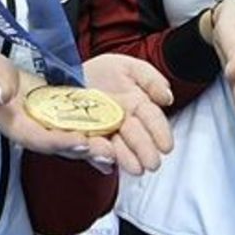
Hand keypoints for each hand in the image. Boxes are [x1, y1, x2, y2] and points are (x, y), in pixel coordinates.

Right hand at [0, 50, 107, 166]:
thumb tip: (2, 92)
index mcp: (15, 125)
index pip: (39, 138)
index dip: (60, 141)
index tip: (81, 141)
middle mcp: (35, 129)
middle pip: (62, 145)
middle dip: (85, 150)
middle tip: (111, 153)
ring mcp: (48, 123)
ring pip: (74, 139)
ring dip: (95, 146)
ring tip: (119, 152)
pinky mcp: (59, 113)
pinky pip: (79, 126)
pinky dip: (96, 133)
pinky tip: (117, 140)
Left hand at [82, 53, 175, 175]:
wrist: (66, 75)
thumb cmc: (100, 73)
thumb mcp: (128, 67)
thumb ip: (150, 79)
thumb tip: (167, 98)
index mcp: (136, 106)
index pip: (152, 119)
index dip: (160, 132)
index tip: (166, 146)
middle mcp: (120, 123)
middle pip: (135, 138)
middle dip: (144, 151)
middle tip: (152, 163)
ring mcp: (101, 134)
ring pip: (115, 148)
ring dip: (124, 158)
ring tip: (134, 167)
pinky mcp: (81, 141)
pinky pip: (88, 150)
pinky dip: (97, 157)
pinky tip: (106, 157)